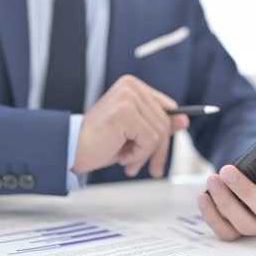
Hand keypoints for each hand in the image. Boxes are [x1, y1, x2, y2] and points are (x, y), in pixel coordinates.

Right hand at [73, 75, 188, 176]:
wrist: (71, 150)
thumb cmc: (98, 143)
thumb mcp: (133, 135)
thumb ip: (157, 124)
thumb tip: (184, 120)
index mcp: (133, 87)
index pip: (167, 108)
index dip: (167, 134)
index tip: (162, 154)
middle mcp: (131, 87)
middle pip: (165, 121)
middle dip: (158, 150)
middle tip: (151, 169)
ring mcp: (128, 97)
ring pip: (159, 132)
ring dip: (144, 154)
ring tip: (127, 161)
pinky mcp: (125, 112)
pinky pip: (149, 139)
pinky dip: (138, 154)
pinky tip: (122, 157)